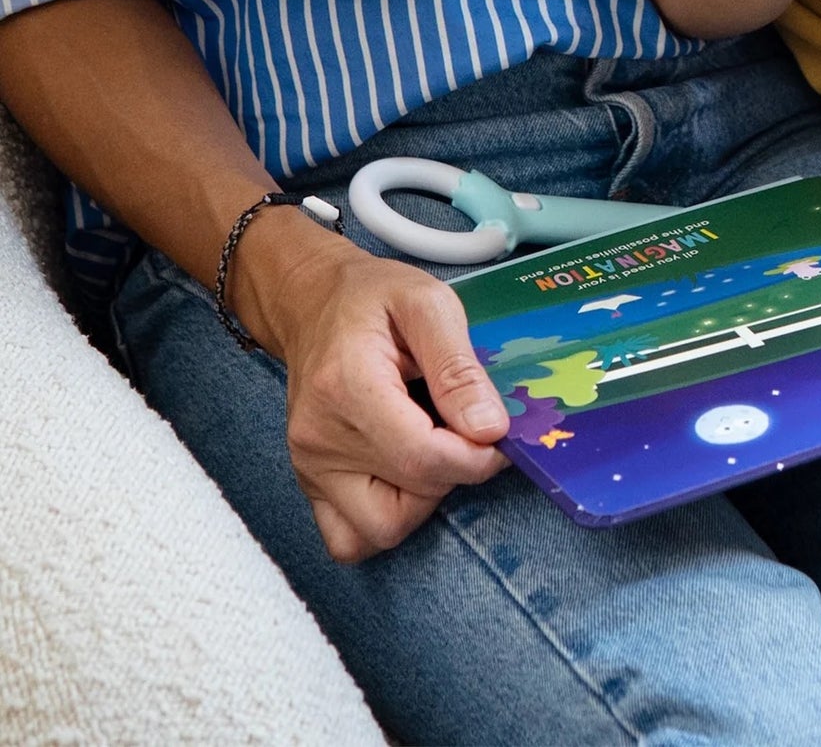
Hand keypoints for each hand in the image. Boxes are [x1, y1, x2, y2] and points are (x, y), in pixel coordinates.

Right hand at [248, 224, 510, 560]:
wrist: (315, 303)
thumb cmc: (374, 296)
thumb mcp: (430, 304)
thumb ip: (460, 368)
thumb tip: (490, 429)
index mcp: (348, 388)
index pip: (422, 459)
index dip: (476, 458)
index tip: (499, 434)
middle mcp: (319, 438)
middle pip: (405, 500)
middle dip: (453, 473)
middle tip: (465, 430)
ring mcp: (309, 467)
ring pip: (379, 530)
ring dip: (422, 500)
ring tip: (434, 447)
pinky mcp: (309, 482)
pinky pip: (350, 537)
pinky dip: (387, 517)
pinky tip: (405, 473)